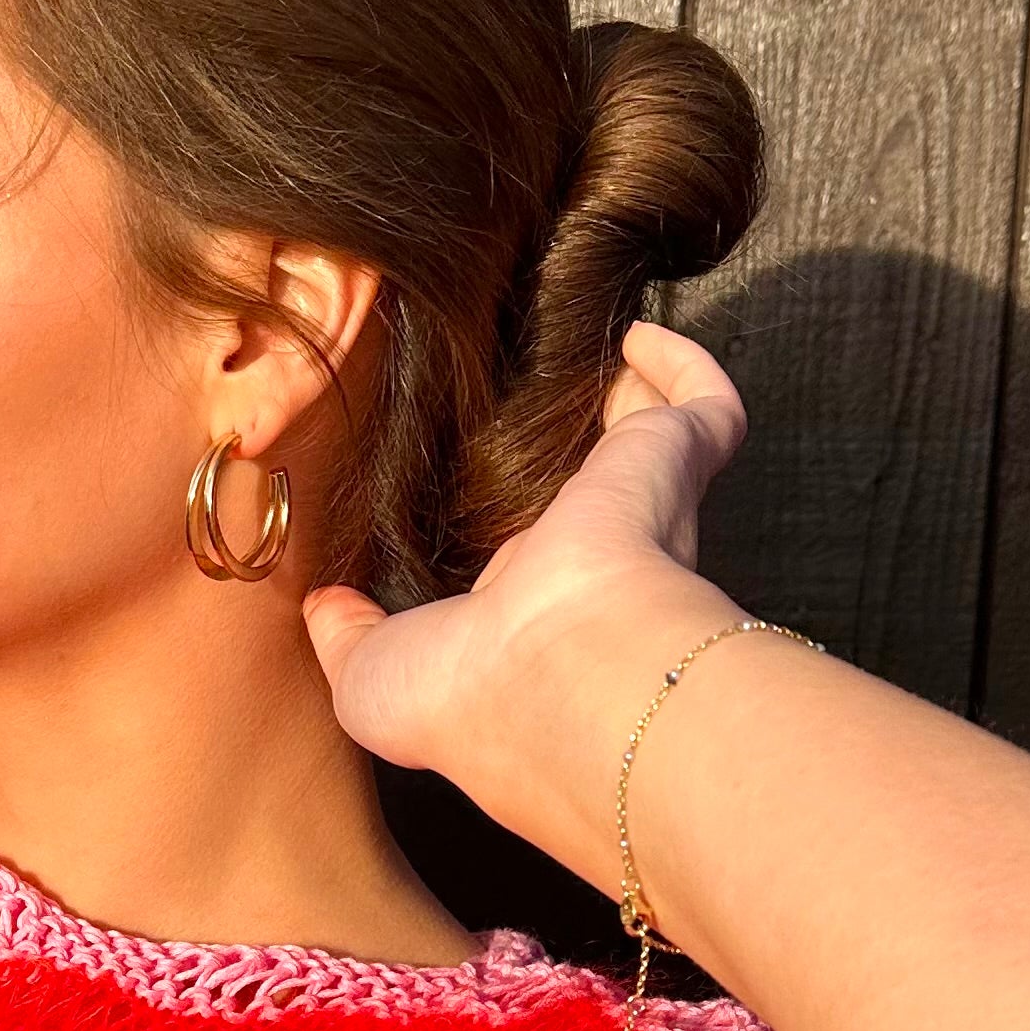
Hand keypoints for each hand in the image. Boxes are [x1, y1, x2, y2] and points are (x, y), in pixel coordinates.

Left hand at [301, 317, 751, 785]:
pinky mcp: (672, 463)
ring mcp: (641, 514)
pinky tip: (636, 333)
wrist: (558, 680)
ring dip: (624, 387)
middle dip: (568, 438)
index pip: (524, 558)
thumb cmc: (467, 697)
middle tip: (527, 382)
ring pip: (649, 438)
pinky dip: (681, 364)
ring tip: (581, 339)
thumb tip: (325, 604)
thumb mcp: (370, 677)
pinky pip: (704, 406)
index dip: (500, 517)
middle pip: (588, 490)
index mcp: (526, 613)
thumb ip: (345, 634)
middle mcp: (593, 565)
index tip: (467, 471)